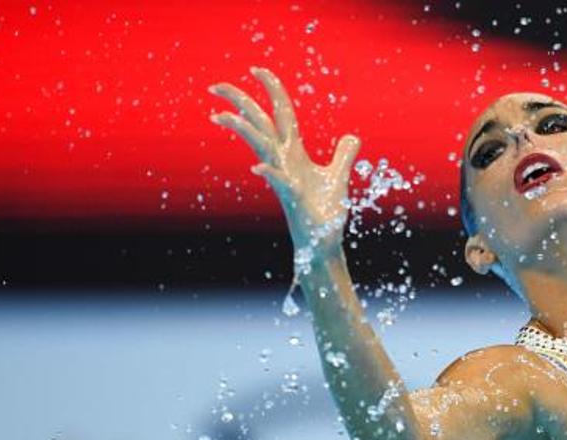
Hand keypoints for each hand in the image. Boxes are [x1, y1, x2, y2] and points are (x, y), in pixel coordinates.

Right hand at [208, 66, 360, 263]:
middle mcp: (283, 162)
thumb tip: (352, 137)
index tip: (256, 70)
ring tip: (220, 116)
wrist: (322, 243)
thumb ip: (344, 155)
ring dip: (242, 131)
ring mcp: (284, 179)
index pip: (281, 113)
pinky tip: (258, 167)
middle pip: (259, 124)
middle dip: (239, 103)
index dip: (271, 90)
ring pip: (259, 147)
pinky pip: (278, 182)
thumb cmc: (325, 212)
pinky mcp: (292, 199)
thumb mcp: (338, 177)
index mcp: (294, 153)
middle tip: (214, 86)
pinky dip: (270, 173)